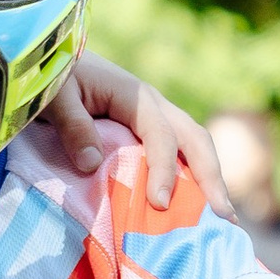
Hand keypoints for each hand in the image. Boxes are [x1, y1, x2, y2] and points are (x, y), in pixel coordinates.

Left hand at [42, 54, 233, 215]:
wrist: (56, 60)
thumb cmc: (55, 78)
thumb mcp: (57, 98)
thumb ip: (73, 127)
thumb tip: (91, 164)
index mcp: (136, 98)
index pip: (161, 136)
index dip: (164, 170)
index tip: (161, 204)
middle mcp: (155, 108)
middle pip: (195, 140)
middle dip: (211, 177)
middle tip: (223, 216)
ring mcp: (157, 119)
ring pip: (194, 147)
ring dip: (209, 180)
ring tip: (224, 218)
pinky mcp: (149, 132)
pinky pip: (178, 155)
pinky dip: (191, 179)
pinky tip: (195, 207)